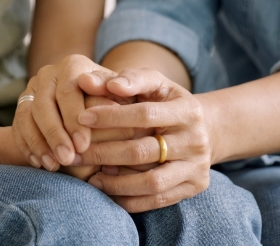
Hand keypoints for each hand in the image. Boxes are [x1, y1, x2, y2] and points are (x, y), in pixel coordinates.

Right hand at [12, 54, 116, 170]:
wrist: (93, 103)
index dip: (74, 119)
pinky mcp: (22, 104)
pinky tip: (39, 163)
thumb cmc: (115, 99)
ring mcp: (33, 88)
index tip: (83, 146)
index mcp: (74, 65)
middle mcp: (49, 73)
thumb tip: (116, 87)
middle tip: (67, 160)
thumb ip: (124, 89)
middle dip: (55, 135)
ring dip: (39, 143)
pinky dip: (27, 146)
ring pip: (27, 115)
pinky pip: (18, 126)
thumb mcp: (123, 93)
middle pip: (44, 104)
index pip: (69, 92)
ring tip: (53, 166)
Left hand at [76, 69, 212, 212]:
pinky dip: (129, 199)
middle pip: (143, 151)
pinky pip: (157, 200)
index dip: (111, 117)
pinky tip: (108, 190)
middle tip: (74, 154)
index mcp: (188, 110)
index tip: (81, 118)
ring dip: (115, 183)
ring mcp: (197, 166)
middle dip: (103, 153)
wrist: (205, 129)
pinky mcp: (195, 186)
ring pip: (151, 182)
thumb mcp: (155, 84)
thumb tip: (87, 80)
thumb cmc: (168, 103)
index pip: (145, 114)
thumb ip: (127, 79)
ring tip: (90, 177)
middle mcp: (196, 140)